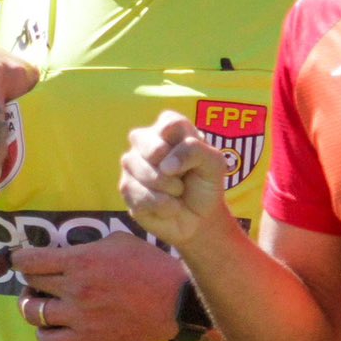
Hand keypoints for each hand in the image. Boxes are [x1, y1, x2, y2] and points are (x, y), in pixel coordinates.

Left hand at [12, 233, 188, 340]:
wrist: (174, 301)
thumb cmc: (150, 266)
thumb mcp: (118, 242)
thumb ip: (87, 246)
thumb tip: (66, 251)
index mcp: (81, 261)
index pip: (30, 261)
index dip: (20, 259)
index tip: (22, 259)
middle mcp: (75, 289)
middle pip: (30, 284)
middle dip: (30, 279)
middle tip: (38, 278)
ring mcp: (79, 317)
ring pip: (32, 314)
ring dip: (31, 306)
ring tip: (40, 302)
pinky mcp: (87, 339)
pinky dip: (44, 333)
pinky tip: (52, 326)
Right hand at [118, 112, 231, 247]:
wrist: (198, 218)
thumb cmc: (205, 184)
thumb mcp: (214, 164)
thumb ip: (194, 151)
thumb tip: (165, 165)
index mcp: (168, 127)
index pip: (169, 123)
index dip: (182, 146)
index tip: (194, 159)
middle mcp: (145, 140)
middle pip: (150, 146)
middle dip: (172, 170)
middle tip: (182, 178)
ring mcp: (132, 163)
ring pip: (144, 172)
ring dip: (169, 189)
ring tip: (177, 192)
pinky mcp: (126, 187)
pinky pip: (139, 194)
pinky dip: (161, 205)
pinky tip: (168, 206)